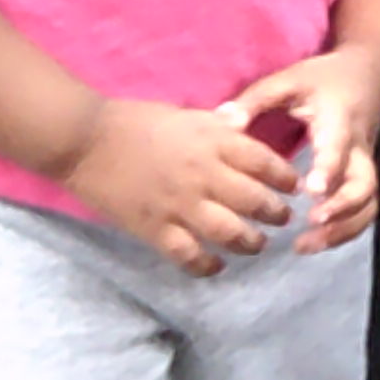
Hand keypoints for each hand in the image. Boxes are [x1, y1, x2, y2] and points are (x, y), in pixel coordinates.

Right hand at [59, 98, 296, 276]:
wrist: (85, 141)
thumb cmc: (134, 120)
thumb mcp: (186, 115)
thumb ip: (218, 127)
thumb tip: (245, 127)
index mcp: (212, 142)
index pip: (264, 162)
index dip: (285, 177)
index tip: (294, 187)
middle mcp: (203, 175)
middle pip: (255, 201)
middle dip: (276, 213)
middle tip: (282, 218)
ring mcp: (179, 205)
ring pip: (231, 233)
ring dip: (251, 242)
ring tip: (257, 244)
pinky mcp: (155, 229)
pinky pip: (190, 255)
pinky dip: (208, 265)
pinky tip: (216, 264)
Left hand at [228, 45, 379, 253]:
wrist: (368, 74)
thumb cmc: (323, 79)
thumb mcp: (288, 80)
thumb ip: (255, 100)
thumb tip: (222, 121)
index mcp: (338, 121)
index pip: (338, 148)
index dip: (328, 170)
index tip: (311, 192)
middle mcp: (357, 148)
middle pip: (364, 185)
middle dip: (341, 209)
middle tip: (310, 224)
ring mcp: (363, 166)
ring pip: (367, 204)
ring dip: (342, 229)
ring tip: (305, 246)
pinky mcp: (362, 178)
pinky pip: (363, 210)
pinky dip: (344, 231)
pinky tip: (314, 243)